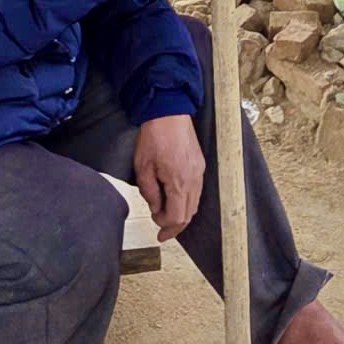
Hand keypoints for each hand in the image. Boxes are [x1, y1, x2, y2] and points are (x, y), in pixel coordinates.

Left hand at [132, 114, 204, 239]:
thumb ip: (150, 192)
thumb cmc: (154, 136)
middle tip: (162, 232)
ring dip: (182, 214)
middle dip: (175, 226)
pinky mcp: (200, 164)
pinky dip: (187, 201)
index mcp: (179, 182)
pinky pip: (197, 190)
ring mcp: (199, 172)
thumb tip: (156, 208)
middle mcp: (194, 179)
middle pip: (189, 214)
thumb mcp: (143, 167)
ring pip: (195, 203)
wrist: (169, 112)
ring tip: (167, 217)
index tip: (155, 228)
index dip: (166, 226)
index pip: (177, 217)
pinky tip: (176, 199)